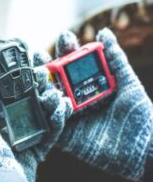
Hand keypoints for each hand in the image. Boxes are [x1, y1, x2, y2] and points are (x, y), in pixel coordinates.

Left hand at [0, 53, 71, 181]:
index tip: (20, 50)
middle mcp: (4, 123)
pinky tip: (63, 105)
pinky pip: (50, 129)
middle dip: (34, 80)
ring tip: (54, 89)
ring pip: (39, 110)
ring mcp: (21, 135)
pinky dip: (58, 118)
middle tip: (43, 65)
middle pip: (22, 95)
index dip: (9, 68)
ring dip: (48, 97)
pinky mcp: (36, 147)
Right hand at [55, 28, 152, 180]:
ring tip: (41, 75)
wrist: (143, 150)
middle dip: (45, 66)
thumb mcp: (128, 83)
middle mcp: (73, 98)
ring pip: (48, 100)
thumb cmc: (139, 116)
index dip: (67, 50)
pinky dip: (50, 113)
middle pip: (54, 80)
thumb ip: (115, 59)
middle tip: (39, 54)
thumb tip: (104, 31)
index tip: (65, 37)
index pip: (72, 64)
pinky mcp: (64, 137)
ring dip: (42, 87)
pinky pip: (51, 124)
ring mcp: (67, 117)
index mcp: (86, 85)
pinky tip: (54, 101)